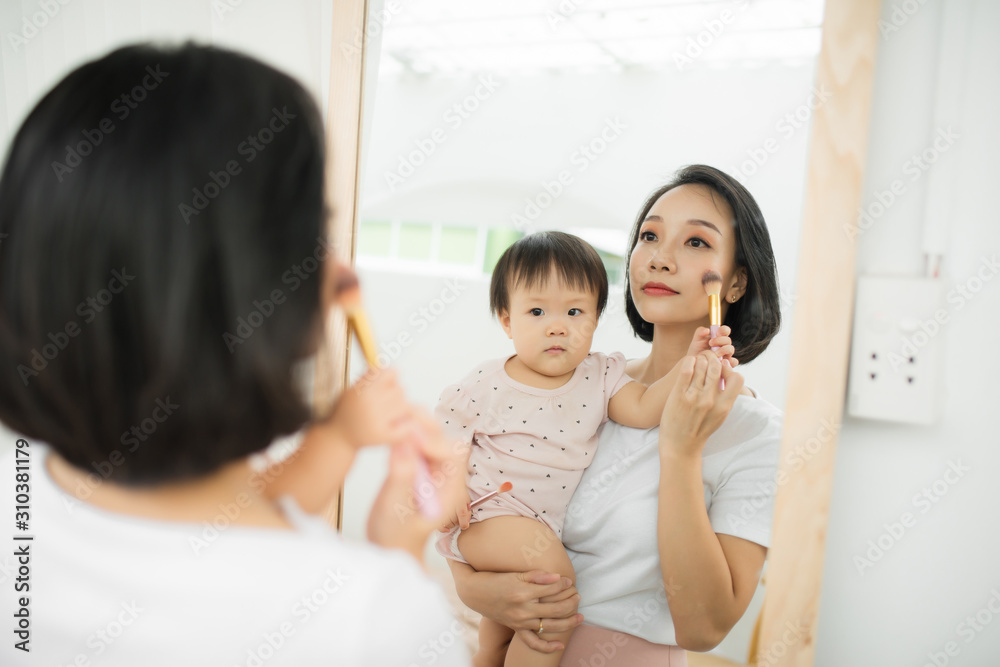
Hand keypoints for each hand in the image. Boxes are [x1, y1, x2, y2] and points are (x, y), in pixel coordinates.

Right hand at [324, 368, 413, 449]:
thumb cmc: (347, 411)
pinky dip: (406, 425)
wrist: (339, 438)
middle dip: (395, 393)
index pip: (391, 373)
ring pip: (405, 405)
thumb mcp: (352, 390)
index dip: (391, 376)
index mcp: (362, 390)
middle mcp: (370, 405)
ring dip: (400, 407)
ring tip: (391, 411)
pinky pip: (406, 426)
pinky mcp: (383, 437)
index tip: (387, 382)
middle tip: (387, 400)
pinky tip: (398, 424)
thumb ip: (369, 378)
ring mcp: (377, 421)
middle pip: (400, 389)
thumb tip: (391, 368)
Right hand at [367, 409, 467, 562]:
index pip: (452, 454)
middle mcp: (445, 477)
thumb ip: (400, 478)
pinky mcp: (418, 467)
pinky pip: (416, 444)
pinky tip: (391, 431)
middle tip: (401, 415)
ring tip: (394, 419)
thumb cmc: (395, 535)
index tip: (410, 437)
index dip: (433, 441)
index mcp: (450, 490)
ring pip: (430, 438)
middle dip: (425, 426)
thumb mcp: (395, 509)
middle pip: (443, 440)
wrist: (389, 547)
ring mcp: (432, 471)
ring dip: (415, 426)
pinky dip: (405, 434)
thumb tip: (404, 446)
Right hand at [449, 563, 582, 652]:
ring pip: (550, 626)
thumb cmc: (495, 579)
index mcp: (523, 592)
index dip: (563, 584)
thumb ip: (537, 576)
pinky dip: (547, 647)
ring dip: (568, 622)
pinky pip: (533, 642)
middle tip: (578, 596)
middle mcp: (523, 609)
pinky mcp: (516, 629)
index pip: (551, 589)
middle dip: (570, 602)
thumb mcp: (515, 573)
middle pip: (555, 608)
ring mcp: (520, 622)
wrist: (475, 593)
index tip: (569, 582)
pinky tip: (560, 645)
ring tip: (580, 617)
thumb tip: (558, 578)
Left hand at [659, 351, 743, 459]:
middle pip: (717, 366)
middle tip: (708, 359)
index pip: (737, 378)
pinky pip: (686, 370)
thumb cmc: (700, 429)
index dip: (730, 370)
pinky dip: (689, 362)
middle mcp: (710, 400)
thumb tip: (726, 370)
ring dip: (701, 359)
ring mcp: (694, 397)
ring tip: (698, 361)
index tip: (721, 370)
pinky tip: (689, 364)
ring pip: (702, 365)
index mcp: (724, 406)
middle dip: (713, 358)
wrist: (679, 446)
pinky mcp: (678, 395)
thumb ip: (725, 396)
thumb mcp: (719, 416)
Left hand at [686, 325, 738, 368]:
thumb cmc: (696, 353)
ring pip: (730, 350)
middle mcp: (724, 346)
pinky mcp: (727, 365)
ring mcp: (726, 355)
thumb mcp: (696, 341)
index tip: (717, 332)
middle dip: (720, 340)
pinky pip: (733, 362)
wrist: (694, 366)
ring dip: (724, 349)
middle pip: (728, 340)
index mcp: (718, 338)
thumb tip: (707, 330)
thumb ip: (699, 332)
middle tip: (711, 343)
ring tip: (714, 353)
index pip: (725, 331)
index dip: (723, 330)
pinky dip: (730, 361)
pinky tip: (722, 362)